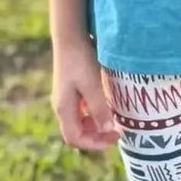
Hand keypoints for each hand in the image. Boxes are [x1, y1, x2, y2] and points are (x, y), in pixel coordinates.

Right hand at [52, 36, 123, 152]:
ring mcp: (66, 99)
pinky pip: (82, 111)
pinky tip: (107, 107)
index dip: (94, 144)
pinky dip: (94, 114)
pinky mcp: (72, 90)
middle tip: (118, 132)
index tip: (115, 137)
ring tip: (114, 121)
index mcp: (64, 108)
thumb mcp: (92, 85)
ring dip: (96, 126)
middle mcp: (62, 106)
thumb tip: (108, 130)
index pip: (75, 138)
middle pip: (77, 133)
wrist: (70, 37)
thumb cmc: (80, 60)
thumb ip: (99, 108)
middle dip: (97, 137)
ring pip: (80, 123)